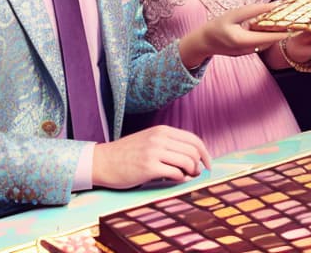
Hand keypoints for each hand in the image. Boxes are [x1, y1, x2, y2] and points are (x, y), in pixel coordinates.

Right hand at [92, 125, 210, 188]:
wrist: (102, 161)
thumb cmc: (127, 154)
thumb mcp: (149, 140)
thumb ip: (169, 144)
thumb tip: (194, 158)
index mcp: (162, 130)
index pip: (193, 139)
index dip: (205, 153)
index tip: (208, 164)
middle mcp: (159, 138)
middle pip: (193, 151)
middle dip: (199, 165)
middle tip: (196, 174)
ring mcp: (154, 152)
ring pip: (187, 162)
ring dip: (191, 172)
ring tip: (186, 177)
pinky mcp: (148, 168)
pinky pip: (175, 174)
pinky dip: (180, 179)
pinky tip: (175, 180)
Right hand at [179, 3, 286, 66]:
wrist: (204, 42)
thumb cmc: (216, 26)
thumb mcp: (234, 14)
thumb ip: (254, 10)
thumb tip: (275, 5)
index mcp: (243, 40)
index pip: (270, 37)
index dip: (285, 31)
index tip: (297, 23)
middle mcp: (248, 50)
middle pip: (271, 40)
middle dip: (283, 29)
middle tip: (295, 17)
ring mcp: (249, 53)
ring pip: (268, 41)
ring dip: (277, 31)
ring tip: (287, 18)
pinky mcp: (248, 52)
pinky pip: (262, 42)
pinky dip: (268, 34)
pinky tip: (272, 24)